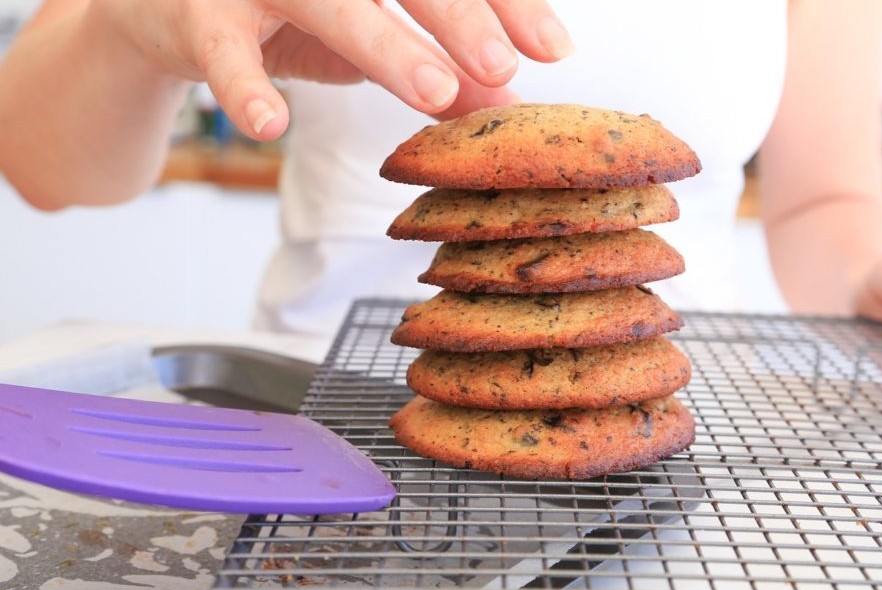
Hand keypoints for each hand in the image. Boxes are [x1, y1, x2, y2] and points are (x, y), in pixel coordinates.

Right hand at [90, 0, 573, 138]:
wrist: (167, 9)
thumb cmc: (287, 15)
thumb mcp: (371, 39)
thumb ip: (438, 64)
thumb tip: (510, 101)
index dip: (507, 2)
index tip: (554, 48)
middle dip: (459, 18)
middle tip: (503, 67)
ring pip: (326, 1)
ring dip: (383, 45)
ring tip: (436, 92)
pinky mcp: (198, 14)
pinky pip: (223, 51)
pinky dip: (245, 87)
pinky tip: (273, 125)